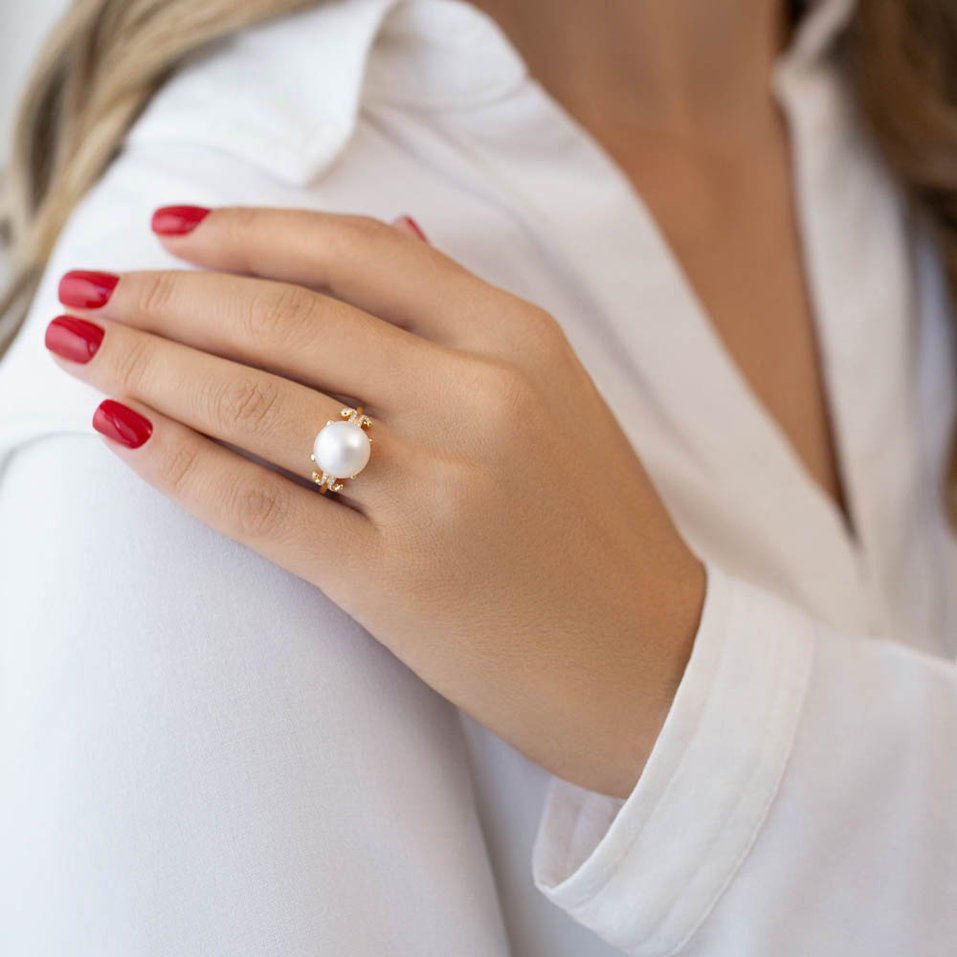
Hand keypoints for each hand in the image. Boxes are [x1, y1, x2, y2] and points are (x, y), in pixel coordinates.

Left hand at [46, 206, 705, 797]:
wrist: (655, 665)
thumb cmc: (596, 534)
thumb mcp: (556, 399)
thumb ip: (467, 320)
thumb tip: (396, 227)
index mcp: (520, 341)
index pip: (359, 252)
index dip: (249, 231)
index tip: (171, 228)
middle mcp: (481, 398)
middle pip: (290, 317)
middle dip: (171, 295)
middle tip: (93, 289)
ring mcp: (441, 490)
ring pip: (259, 402)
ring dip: (151, 364)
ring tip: (81, 344)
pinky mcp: (401, 581)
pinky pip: (260, 504)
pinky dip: (178, 461)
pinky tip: (123, 428)